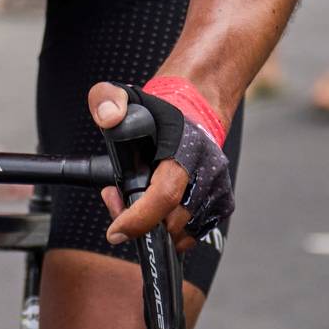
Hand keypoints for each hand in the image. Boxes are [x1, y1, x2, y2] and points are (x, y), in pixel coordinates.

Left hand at [92, 82, 232, 251]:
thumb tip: (108, 118)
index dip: (139, 218)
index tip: (115, 232)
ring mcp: (218, 189)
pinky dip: (171, 229)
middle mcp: (208, 170)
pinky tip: (156, 208)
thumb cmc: (157, 111)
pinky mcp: (222, 204)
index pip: (166, 193)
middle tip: (116, 200)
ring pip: (182, 232)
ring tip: (135, 199)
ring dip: (155, 226)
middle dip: (138, 221)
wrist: (194, 113)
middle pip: (171, 220)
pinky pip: (193, 232)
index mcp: (186, 146)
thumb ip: (106, 99)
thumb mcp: (124, 96)